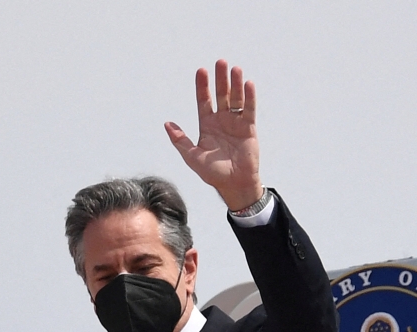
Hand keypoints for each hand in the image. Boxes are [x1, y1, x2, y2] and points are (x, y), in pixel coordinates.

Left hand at [165, 60, 263, 211]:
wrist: (235, 184)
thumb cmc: (213, 173)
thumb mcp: (193, 157)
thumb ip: (181, 140)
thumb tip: (167, 124)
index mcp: (207, 125)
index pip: (204, 100)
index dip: (202, 86)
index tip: (201, 70)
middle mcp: (222, 120)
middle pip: (221, 94)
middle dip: (220, 79)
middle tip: (220, 62)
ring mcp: (236, 123)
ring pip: (236, 98)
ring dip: (235, 84)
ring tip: (235, 69)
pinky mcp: (249, 128)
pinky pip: (249, 109)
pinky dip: (249, 97)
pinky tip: (248, 84)